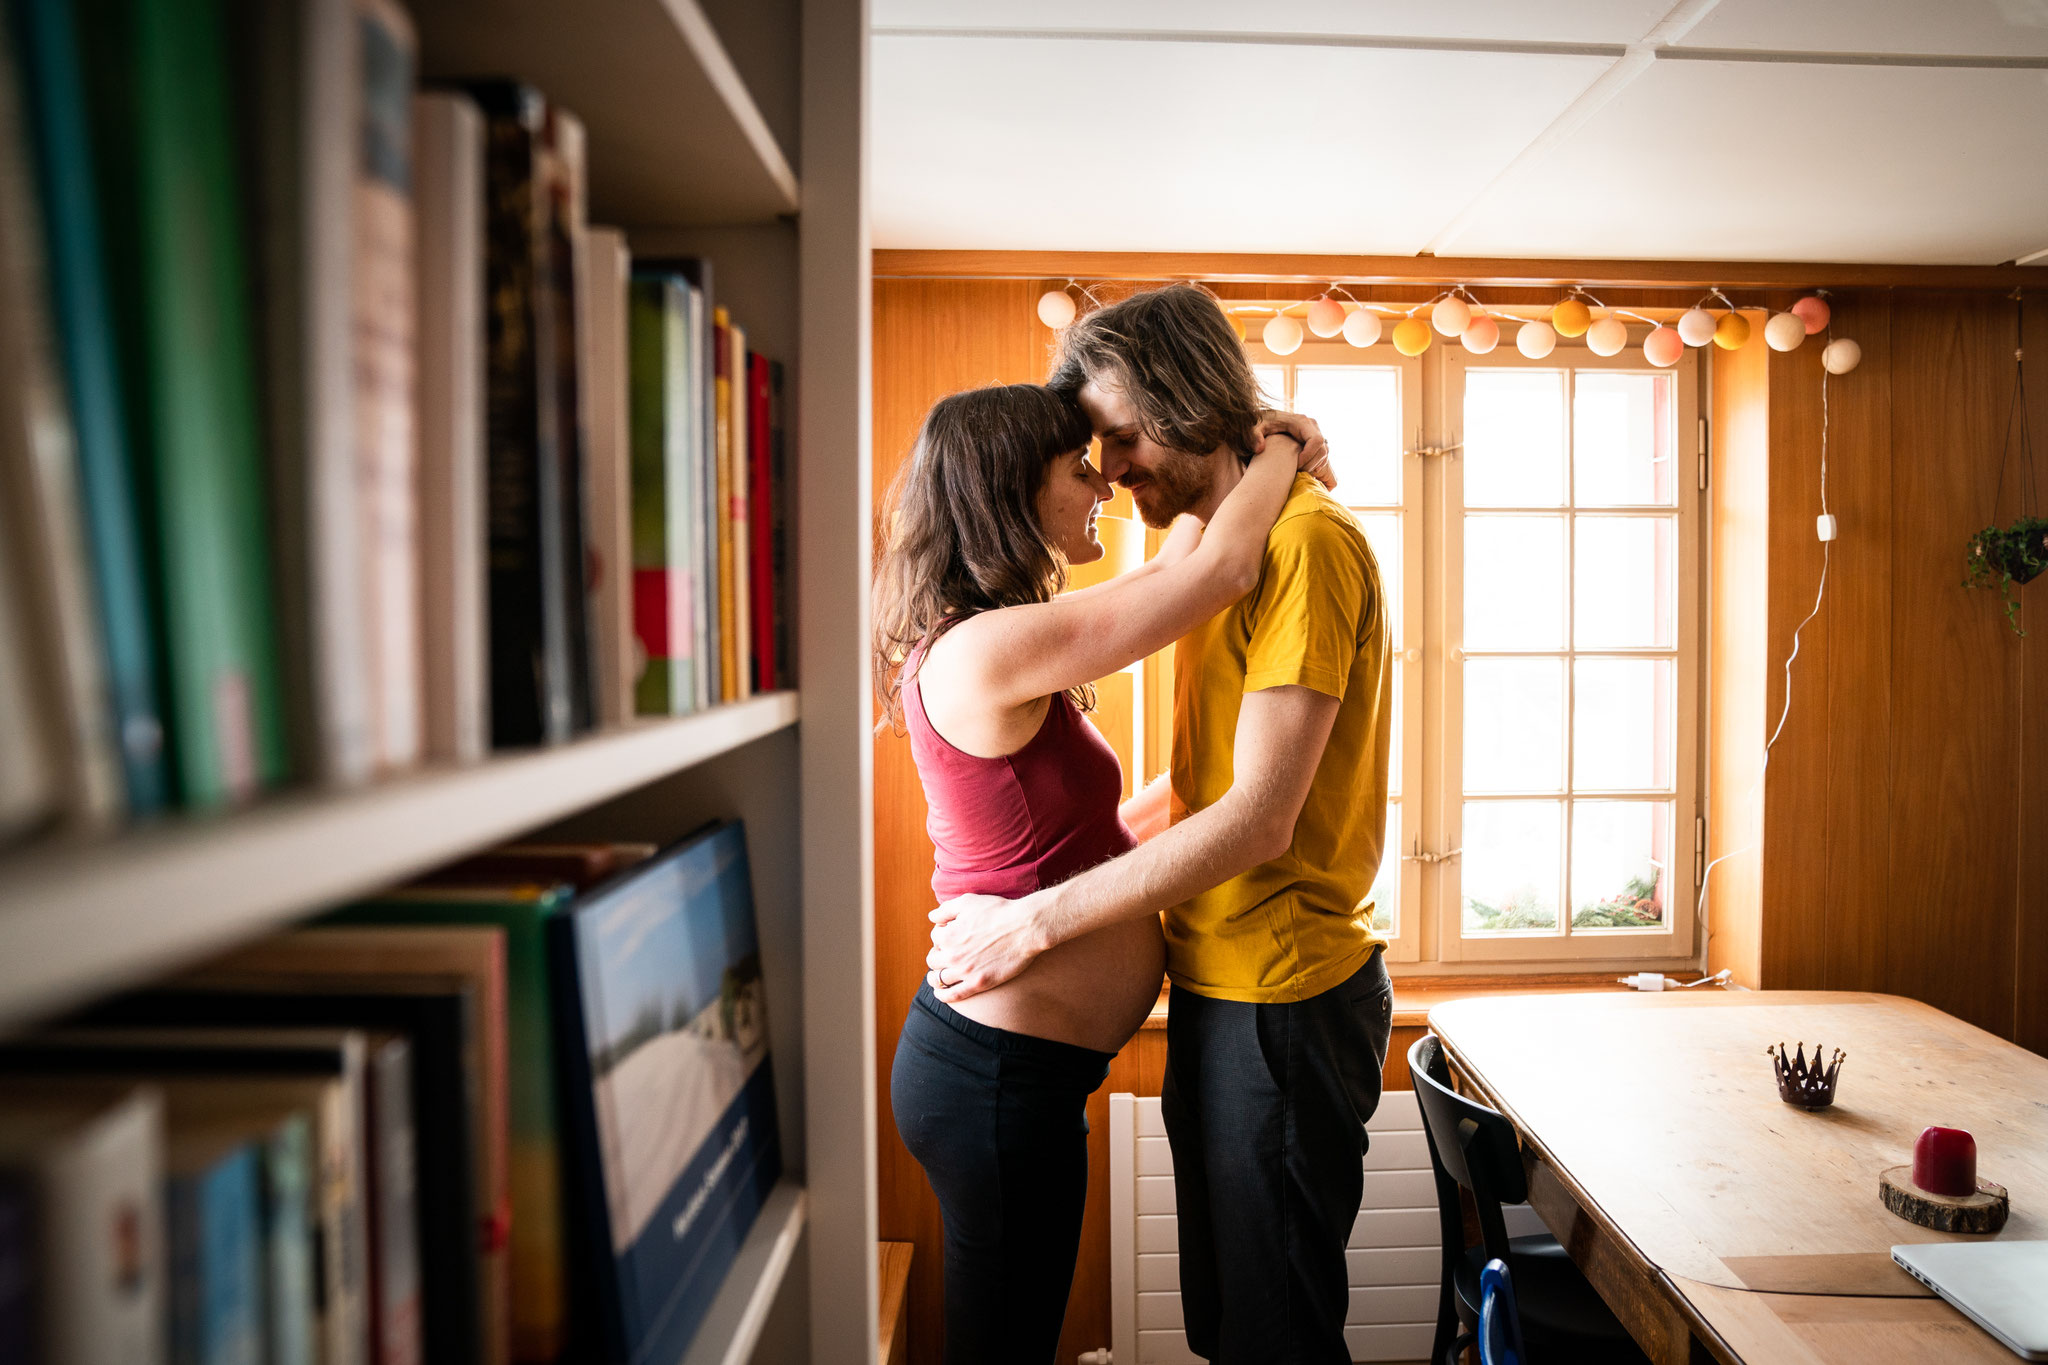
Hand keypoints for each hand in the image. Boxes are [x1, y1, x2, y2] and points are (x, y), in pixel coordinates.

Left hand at [926, 891, 1051, 1002]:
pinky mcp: (979, 983)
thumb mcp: (968, 902)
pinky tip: (941, 993)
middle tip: (944, 954)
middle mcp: (952, 955)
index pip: (935, 937)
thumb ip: (946, 909)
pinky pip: (953, 995)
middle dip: (936, 955)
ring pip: (938, 979)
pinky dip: (942, 995)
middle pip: (933, 959)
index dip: (942, 934)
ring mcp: (965, 971)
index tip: (952, 934)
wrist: (1024, 928)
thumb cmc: (998, 911)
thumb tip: (931, 917)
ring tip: (937, 976)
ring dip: (934, 977)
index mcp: (948, 935)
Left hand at [1253, 410, 1336, 492]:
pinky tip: (1302, 469)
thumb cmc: (1259, 424)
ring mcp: (1314, 432)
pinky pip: (1322, 454)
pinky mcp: (1314, 439)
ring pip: (1324, 453)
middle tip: (1296, 471)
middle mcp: (1311, 425)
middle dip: (1311, 464)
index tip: (1296, 465)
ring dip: (1314, 465)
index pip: (1316, 440)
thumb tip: (1259, 448)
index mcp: (1301, 422)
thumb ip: (1253, 436)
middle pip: (1323, 449)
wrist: (1264, 419)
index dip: (1309, 456)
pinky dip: (1315, 464)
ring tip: (1297, 471)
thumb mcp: (1253, 427)